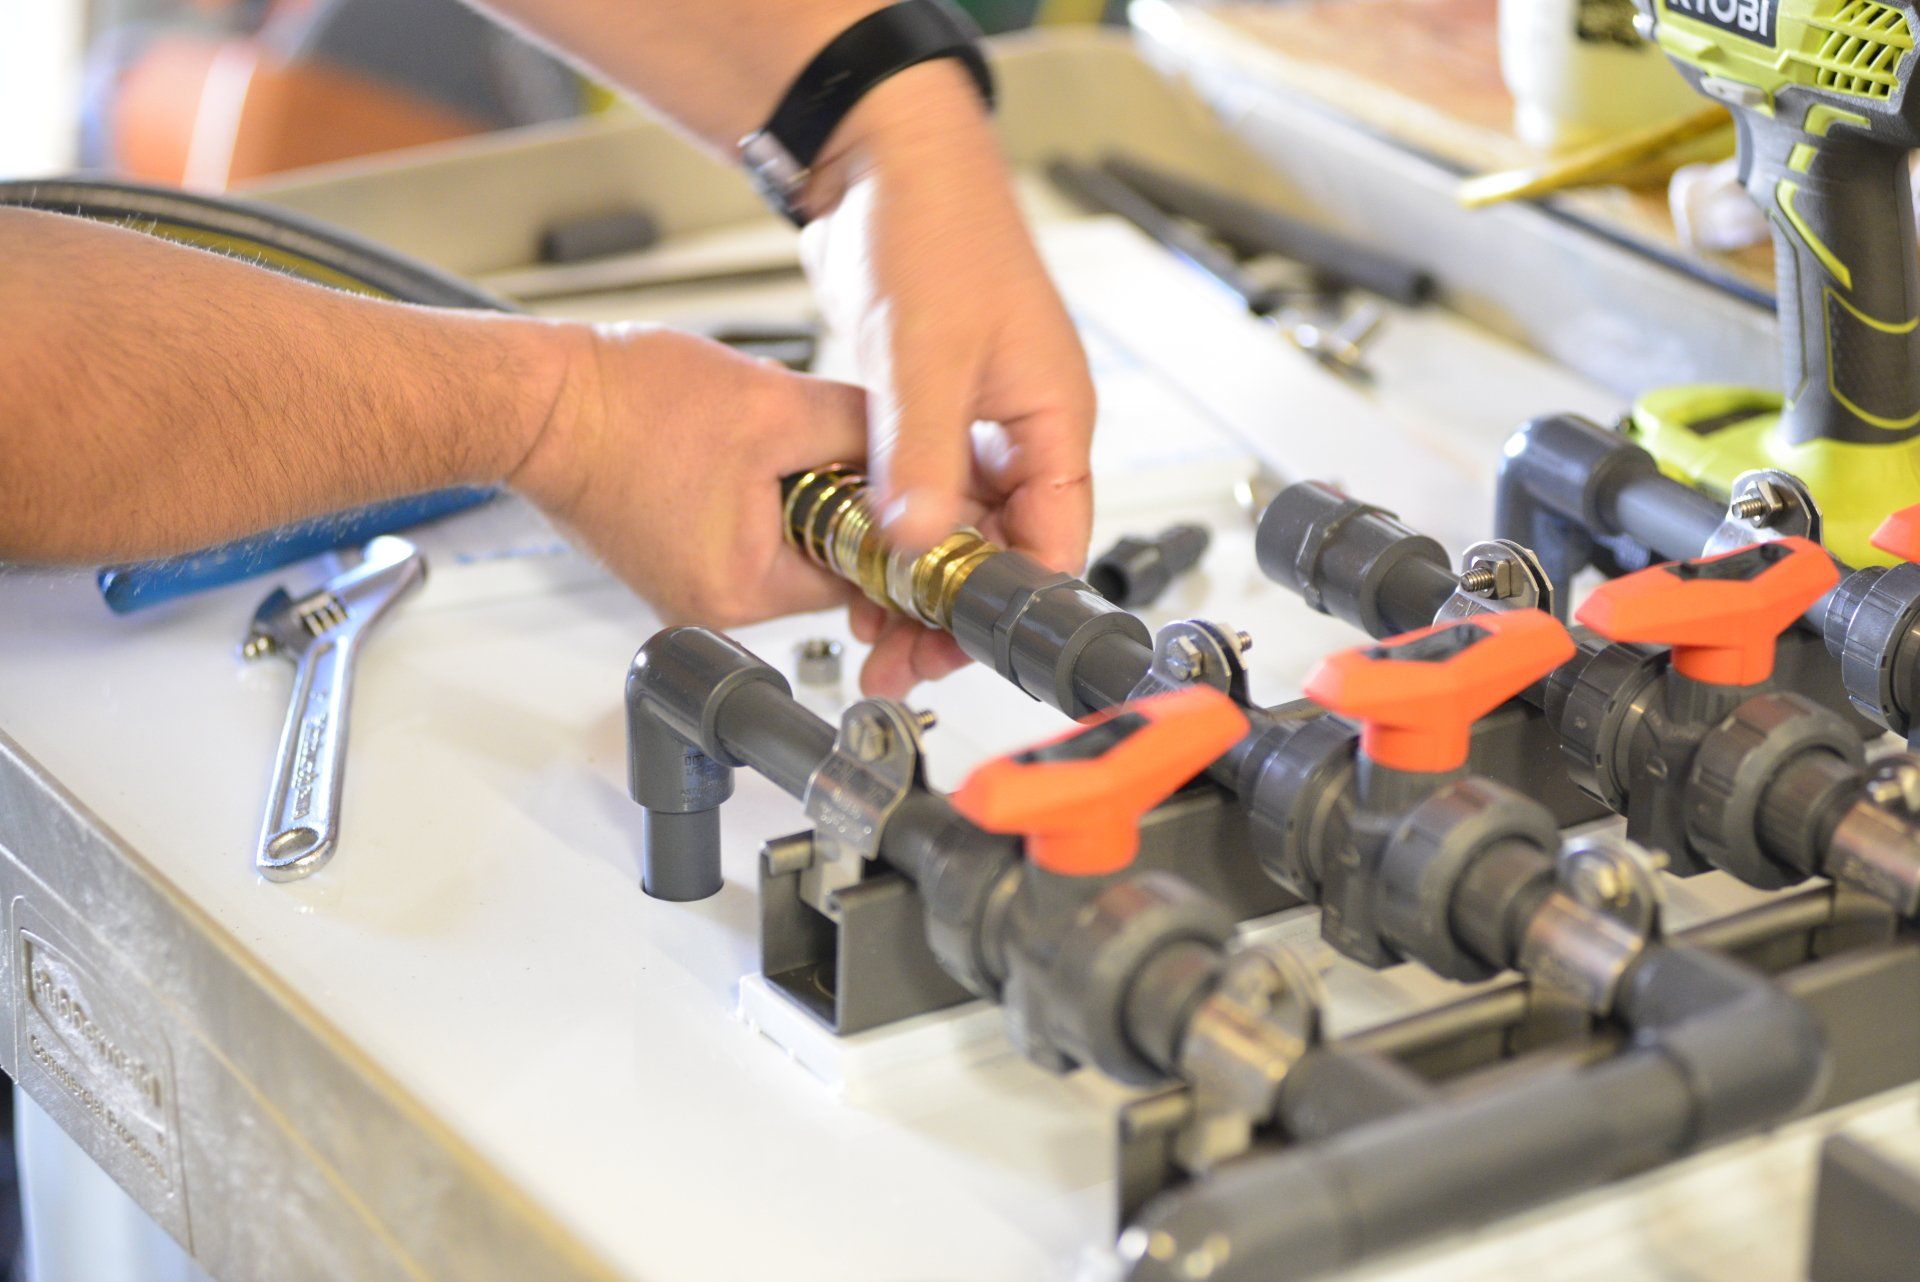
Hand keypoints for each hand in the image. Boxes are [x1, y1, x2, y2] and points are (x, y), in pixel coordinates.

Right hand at [510, 324, 868, 626]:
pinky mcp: (668, 560)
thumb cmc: (623, 404)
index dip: (882, 518)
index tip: (893, 481)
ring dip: (791, 491)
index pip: (857, 571)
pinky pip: (740, 532)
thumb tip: (916, 448)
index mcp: (742, 591)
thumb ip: (862, 429)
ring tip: (766, 439)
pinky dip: (751, 494)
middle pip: (820, 560)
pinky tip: (734, 450)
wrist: (537, 402)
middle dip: (832, 498)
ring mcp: (685, 587)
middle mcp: (712, 607)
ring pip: (782, 542)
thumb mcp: (776, 402)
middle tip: (821, 441)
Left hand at [799, 62, 1097, 696]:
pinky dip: (888, 535)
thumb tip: (919, 543)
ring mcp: (969, 421)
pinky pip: (916, 495)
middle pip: (1001, 549)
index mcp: (1053, 417)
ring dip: (912, 579)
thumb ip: (924, 456)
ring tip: (863, 627)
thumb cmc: (934, 224)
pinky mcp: (920, 412)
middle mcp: (1019, 428)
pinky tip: (850, 565)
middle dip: (949, 608)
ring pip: (954, 529)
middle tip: (895, 654)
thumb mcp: (926, 353)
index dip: (1006, 603)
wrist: (876, 154)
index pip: (1054, 541)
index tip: (950, 642)